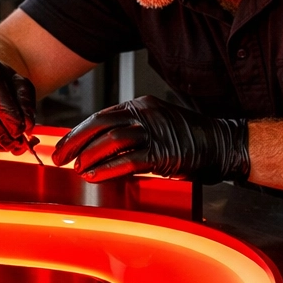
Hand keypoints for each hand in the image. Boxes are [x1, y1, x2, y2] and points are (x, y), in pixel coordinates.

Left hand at [52, 95, 249, 183]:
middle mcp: (145, 114)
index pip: (100, 116)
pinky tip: (95, 176)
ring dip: (89, 156)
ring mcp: (155, 132)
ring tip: (77, 170)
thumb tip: (98, 149)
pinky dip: (108, 169)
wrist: (222, 144)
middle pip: (100, 125)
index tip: (63, 147)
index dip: (78, 133)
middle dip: (75, 143)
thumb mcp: (155, 126)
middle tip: (60, 159)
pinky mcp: (163, 152)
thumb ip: (130, 133)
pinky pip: (129, 159)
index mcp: (140, 106)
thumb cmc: (189, 139)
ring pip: (111, 140)